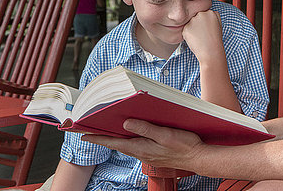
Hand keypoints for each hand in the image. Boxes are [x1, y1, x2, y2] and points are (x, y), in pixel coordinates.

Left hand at [82, 119, 203, 170]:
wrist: (198, 158)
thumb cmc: (184, 146)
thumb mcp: (165, 134)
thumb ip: (145, 129)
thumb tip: (126, 124)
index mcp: (142, 148)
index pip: (115, 142)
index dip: (99, 138)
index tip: (84, 135)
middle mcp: (142, 153)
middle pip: (119, 144)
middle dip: (105, 137)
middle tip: (93, 130)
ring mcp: (148, 155)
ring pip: (128, 145)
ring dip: (117, 139)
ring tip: (109, 130)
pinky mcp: (155, 154)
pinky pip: (137, 146)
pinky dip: (130, 140)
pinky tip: (133, 135)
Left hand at [182, 10, 223, 64]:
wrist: (211, 52)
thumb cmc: (215, 40)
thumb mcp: (219, 24)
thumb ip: (213, 16)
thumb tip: (206, 12)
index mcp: (210, 12)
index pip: (203, 14)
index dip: (204, 23)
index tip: (207, 30)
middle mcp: (201, 14)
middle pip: (196, 18)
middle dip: (197, 25)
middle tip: (203, 34)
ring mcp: (193, 20)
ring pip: (190, 24)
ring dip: (192, 29)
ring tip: (200, 37)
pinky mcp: (186, 28)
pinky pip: (185, 30)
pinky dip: (188, 35)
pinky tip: (195, 40)